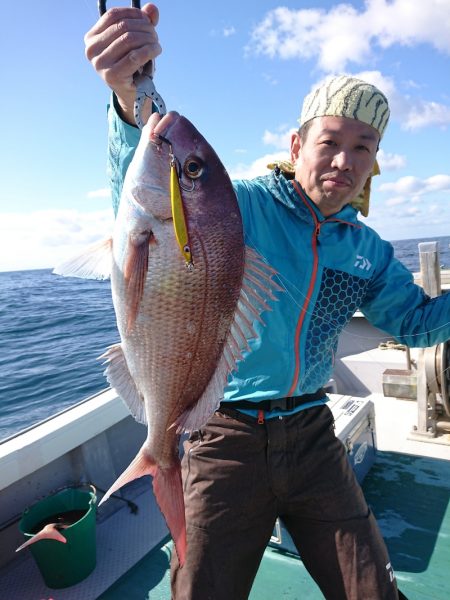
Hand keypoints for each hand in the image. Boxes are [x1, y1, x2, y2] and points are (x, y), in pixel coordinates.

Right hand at [84, 3, 160, 124]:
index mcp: (91, 38)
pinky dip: (150, 50)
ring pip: (129, 39)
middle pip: (123, 27)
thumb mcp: (135, 41)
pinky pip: (135, 56)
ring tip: (156, 44)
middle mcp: (91, 50)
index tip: (148, 20)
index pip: (113, 15)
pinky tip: (157, 51)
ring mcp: (100, 64)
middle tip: (155, 35)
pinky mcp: (112, 76)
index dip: (134, 13)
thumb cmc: (132, 65)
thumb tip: (152, 8)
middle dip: (144, 28)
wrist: (133, 94)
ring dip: (148, 39)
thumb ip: (142, 22)